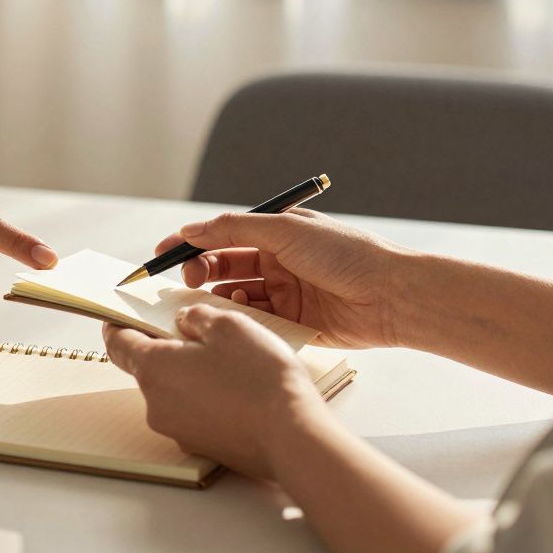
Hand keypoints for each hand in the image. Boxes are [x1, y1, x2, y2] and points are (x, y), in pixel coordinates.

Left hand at [103, 304, 324, 478]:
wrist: (291, 437)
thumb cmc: (259, 379)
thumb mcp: (228, 325)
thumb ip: (195, 316)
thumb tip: (184, 322)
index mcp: (153, 368)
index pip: (117, 343)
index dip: (118, 324)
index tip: (123, 314)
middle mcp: (156, 403)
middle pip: (147, 367)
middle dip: (166, 347)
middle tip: (198, 332)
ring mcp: (177, 430)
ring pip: (173, 391)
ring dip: (190, 374)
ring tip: (228, 362)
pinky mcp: (200, 446)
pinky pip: (193, 413)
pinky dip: (206, 398)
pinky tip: (236, 390)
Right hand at [156, 209, 411, 348]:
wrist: (392, 296)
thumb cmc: (346, 255)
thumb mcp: (286, 230)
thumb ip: (234, 229)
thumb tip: (190, 230)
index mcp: (276, 233)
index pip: (221, 235)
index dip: (189, 245)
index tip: (160, 256)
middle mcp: (278, 261)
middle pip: (223, 267)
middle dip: (200, 273)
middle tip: (189, 283)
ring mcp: (285, 294)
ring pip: (236, 296)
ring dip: (220, 298)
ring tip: (213, 303)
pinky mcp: (294, 324)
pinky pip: (256, 322)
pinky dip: (242, 321)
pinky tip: (241, 319)